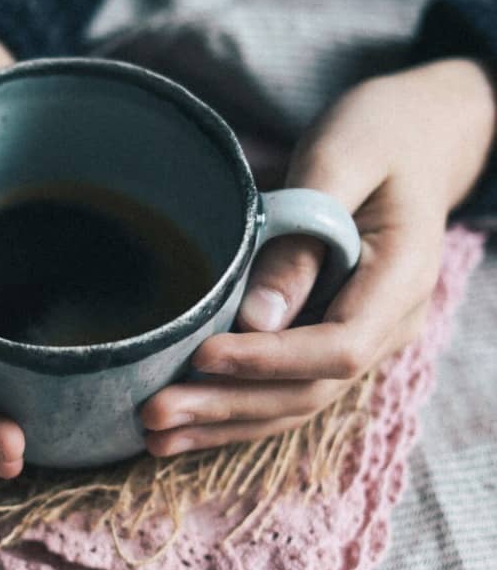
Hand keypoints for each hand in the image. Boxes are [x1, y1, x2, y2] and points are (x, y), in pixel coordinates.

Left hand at [142, 58, 496, 454]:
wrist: (416, 136)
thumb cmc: (377, 133)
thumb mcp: (340, 161)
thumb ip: (303, 238)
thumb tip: (257, 321)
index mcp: (400, 281)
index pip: (337, 348)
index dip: (268, 361)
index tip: (203, 355)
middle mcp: (388, 325)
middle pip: (307, 391)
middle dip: (228, 406)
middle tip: (154, 413)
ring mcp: (361, 339)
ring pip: (292, 403)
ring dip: (221, 424)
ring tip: (153, 436)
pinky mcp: (327, 341)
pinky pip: (282, 389)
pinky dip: (231, 411)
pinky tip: (180, 428)